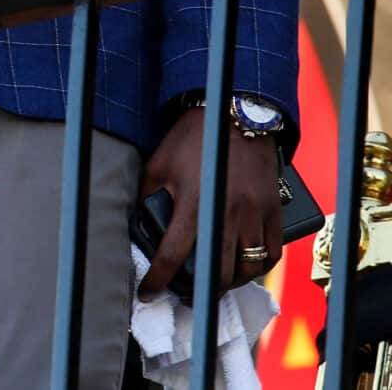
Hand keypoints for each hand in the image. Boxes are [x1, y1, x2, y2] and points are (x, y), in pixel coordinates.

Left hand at [137, 107, 282, 297]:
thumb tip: (136, 221)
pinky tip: (245, 268)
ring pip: (248, 267)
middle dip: (199, 291)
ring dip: (230, 282)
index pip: (173, 254)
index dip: (158, 279)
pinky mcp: (273, 212)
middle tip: (186, 295)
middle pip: (217, 270)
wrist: (234, 116)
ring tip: (214, 284)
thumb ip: (147, 195)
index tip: (147, 292)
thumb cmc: (192, 139)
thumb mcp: (158, 163)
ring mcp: (254, 215)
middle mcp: (226, 214)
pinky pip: (272, 252)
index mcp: (193, 204)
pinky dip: (259, 267)